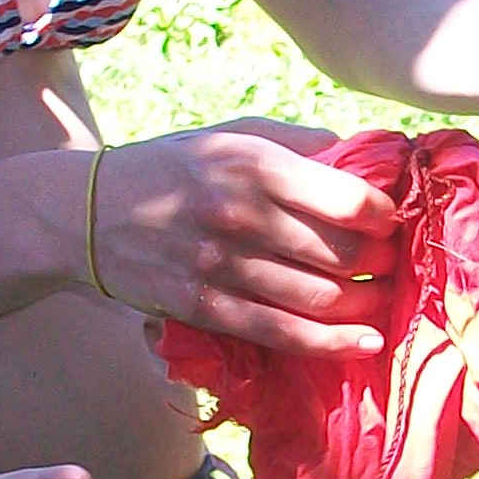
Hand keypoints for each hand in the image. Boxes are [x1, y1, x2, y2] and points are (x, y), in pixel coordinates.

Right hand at [90, 120, 396, 354]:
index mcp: (254, 165)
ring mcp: (220, 266)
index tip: (391, 222)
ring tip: (385, 303)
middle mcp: (240, 214)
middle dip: (382, 265)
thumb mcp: (230, 135)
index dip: (384, 217)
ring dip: (366, 306)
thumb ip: (295, 142)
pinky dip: (331, 343)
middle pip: (341, 253)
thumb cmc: (172, 168)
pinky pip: (281, 333)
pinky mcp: (203, 307)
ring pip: (318, 298)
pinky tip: (364, 342)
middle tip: (394, 266)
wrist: (84, 212)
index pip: (347, 199)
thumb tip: (362, 153)